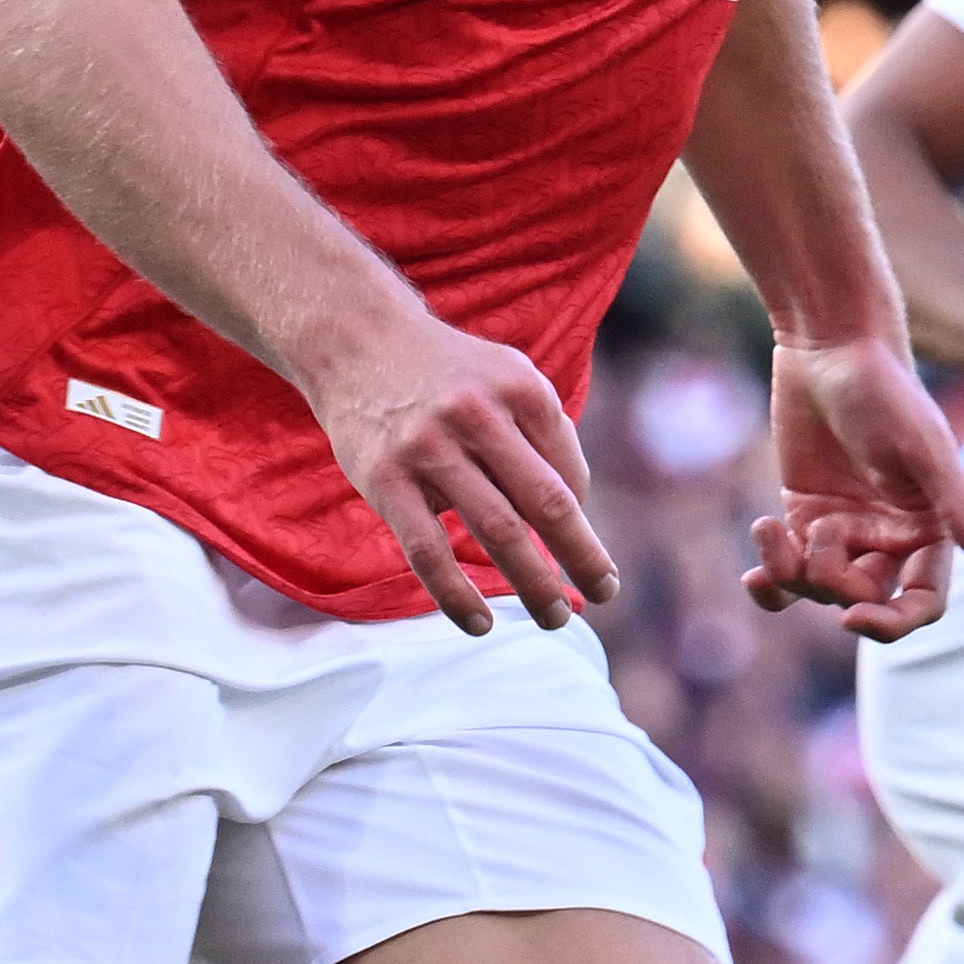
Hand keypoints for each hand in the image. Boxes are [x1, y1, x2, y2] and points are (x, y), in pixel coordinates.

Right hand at [298, 299, 617, 634]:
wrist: (357, 340)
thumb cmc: (448, 372)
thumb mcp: (508, 376)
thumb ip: (543, 431)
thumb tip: (575, 508)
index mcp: (521, 389)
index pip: (568, 472)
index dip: (578, 516)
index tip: (572, 543)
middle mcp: (479, 415)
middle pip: (547, 504)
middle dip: (582, 557)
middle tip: (605, 593)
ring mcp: (430, 448)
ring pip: (497, 531)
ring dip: (535, 583)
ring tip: (555, 616)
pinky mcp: (387, 480)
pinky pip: (429, 552)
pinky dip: (458, 595)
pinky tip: (481, 623)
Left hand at [744, 334, 963, 642]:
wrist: (829, 345)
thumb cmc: (886, 390)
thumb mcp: (924, 449)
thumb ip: (958, 505)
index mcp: (930, 528)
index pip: (922, 601)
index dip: (893, 623)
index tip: (852, 618)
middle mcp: (890, 536)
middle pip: (864, 597)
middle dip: (833, 583)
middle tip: (815, 538)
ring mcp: (845, 528)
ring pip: (820, 588)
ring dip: (792, 574)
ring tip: (772, 532)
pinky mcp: (804, 514)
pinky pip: (789, 570)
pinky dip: (772, 580)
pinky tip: (755, 576)